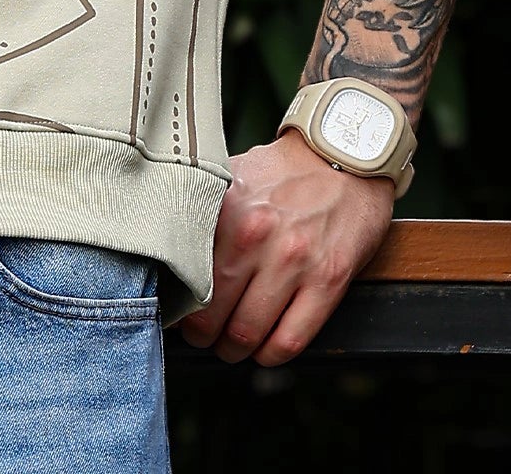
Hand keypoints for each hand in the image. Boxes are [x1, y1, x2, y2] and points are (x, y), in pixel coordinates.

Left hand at [175, 127, 394, 365]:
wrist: (342, 156)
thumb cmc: (282, 172)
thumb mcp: (232, 178)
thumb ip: (203, 214)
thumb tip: (167, 257)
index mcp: (226, 210)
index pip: (185, 276)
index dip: (176, 306)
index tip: (175, 314)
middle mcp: (255, 236)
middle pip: (212, 315)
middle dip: (202, 337)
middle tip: (201, 337)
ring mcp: (294, 261)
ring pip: (248, 334)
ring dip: (234, 350)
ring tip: (230, 345)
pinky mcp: (329, 280)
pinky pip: (290, 340)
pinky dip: (271, 355)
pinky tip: (264, 348)